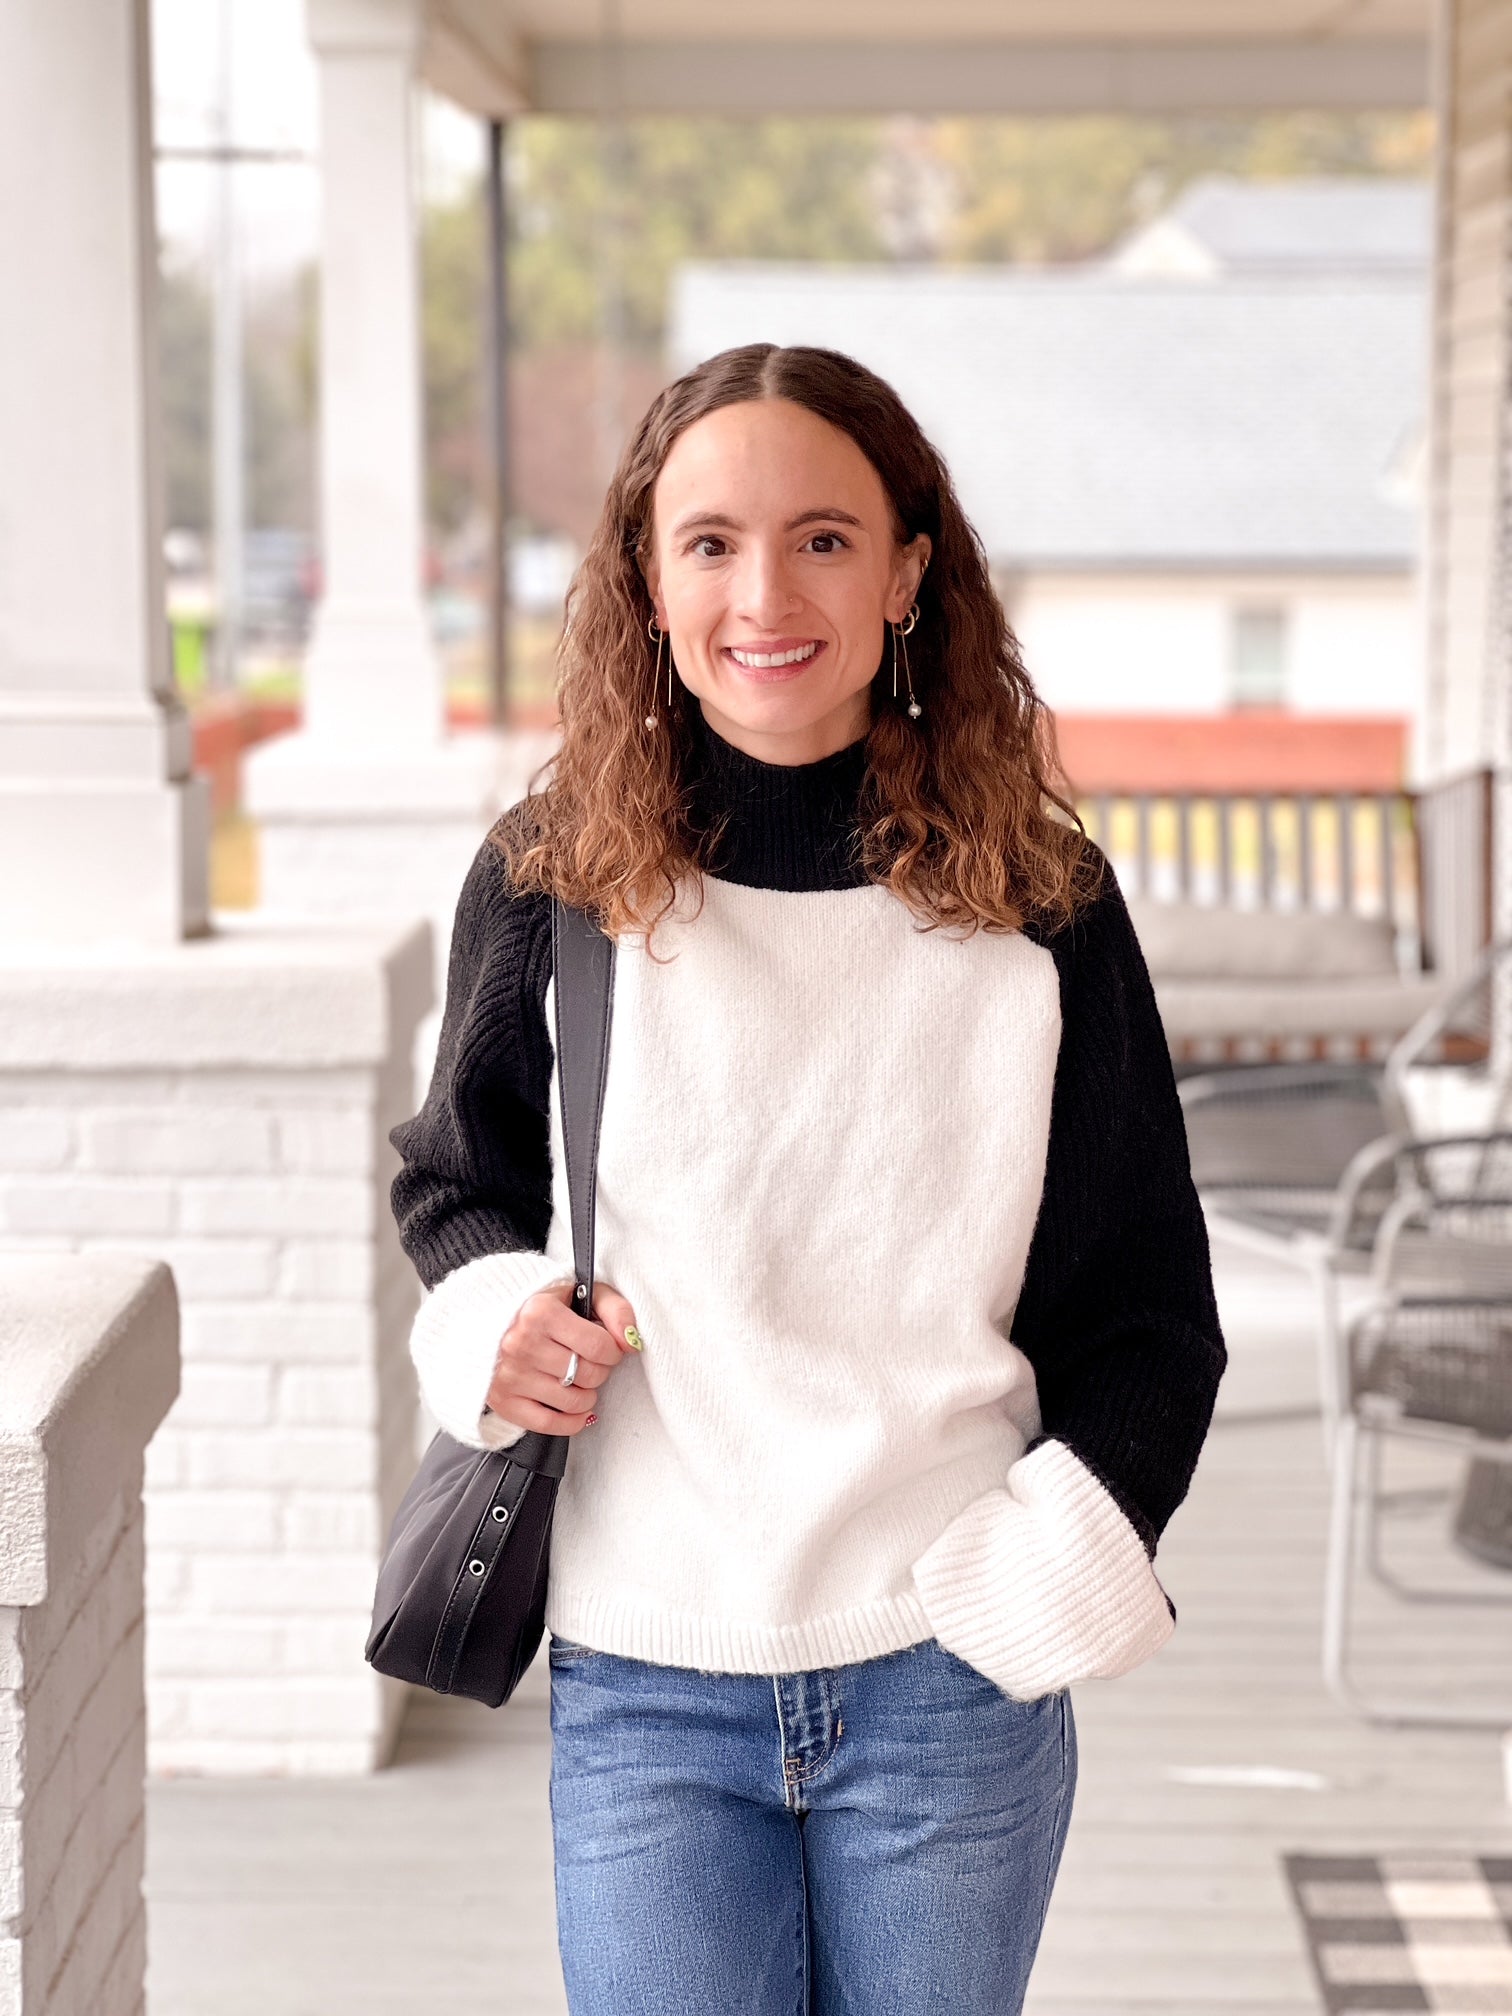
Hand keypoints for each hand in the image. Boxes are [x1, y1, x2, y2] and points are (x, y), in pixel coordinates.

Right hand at [484, 1279, 640, 1437]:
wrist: (494, 1322)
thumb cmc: (545, 1308)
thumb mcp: (584, 1293)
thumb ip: (616, 1310)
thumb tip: (631, 1342)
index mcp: (540, 1312)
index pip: (599, 1346)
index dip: (614, 1351)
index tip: (608, 1349)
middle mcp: (520, 1343)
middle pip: (588, 1375)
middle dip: (600, 1371)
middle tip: (590, 1362)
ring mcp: (509, 1375)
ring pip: (573, 1402)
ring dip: (587, 1396)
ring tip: (579, 1380)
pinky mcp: (503, 1400)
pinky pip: (549, 1424)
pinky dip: (571, 1422)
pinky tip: (575, 1409)